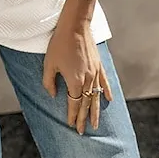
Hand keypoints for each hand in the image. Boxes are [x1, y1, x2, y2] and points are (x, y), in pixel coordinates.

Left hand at [42, 15, 112, 133]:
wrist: (74, 26)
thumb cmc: (59, 44)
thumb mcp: (49, 64)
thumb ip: (49, 82)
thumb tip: (53, 95)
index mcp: (74, 81)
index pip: (74, 104)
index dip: (73, 116)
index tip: (72, 126)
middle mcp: (87, 80)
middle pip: (86, 104)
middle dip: (84, 118)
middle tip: (83, 131)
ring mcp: (95, 73)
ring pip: (96, 96)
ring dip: (95, 111)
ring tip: (96, 124)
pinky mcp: (99, 65)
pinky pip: (104, 82)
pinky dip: (106, 92)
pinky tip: (109, 100)